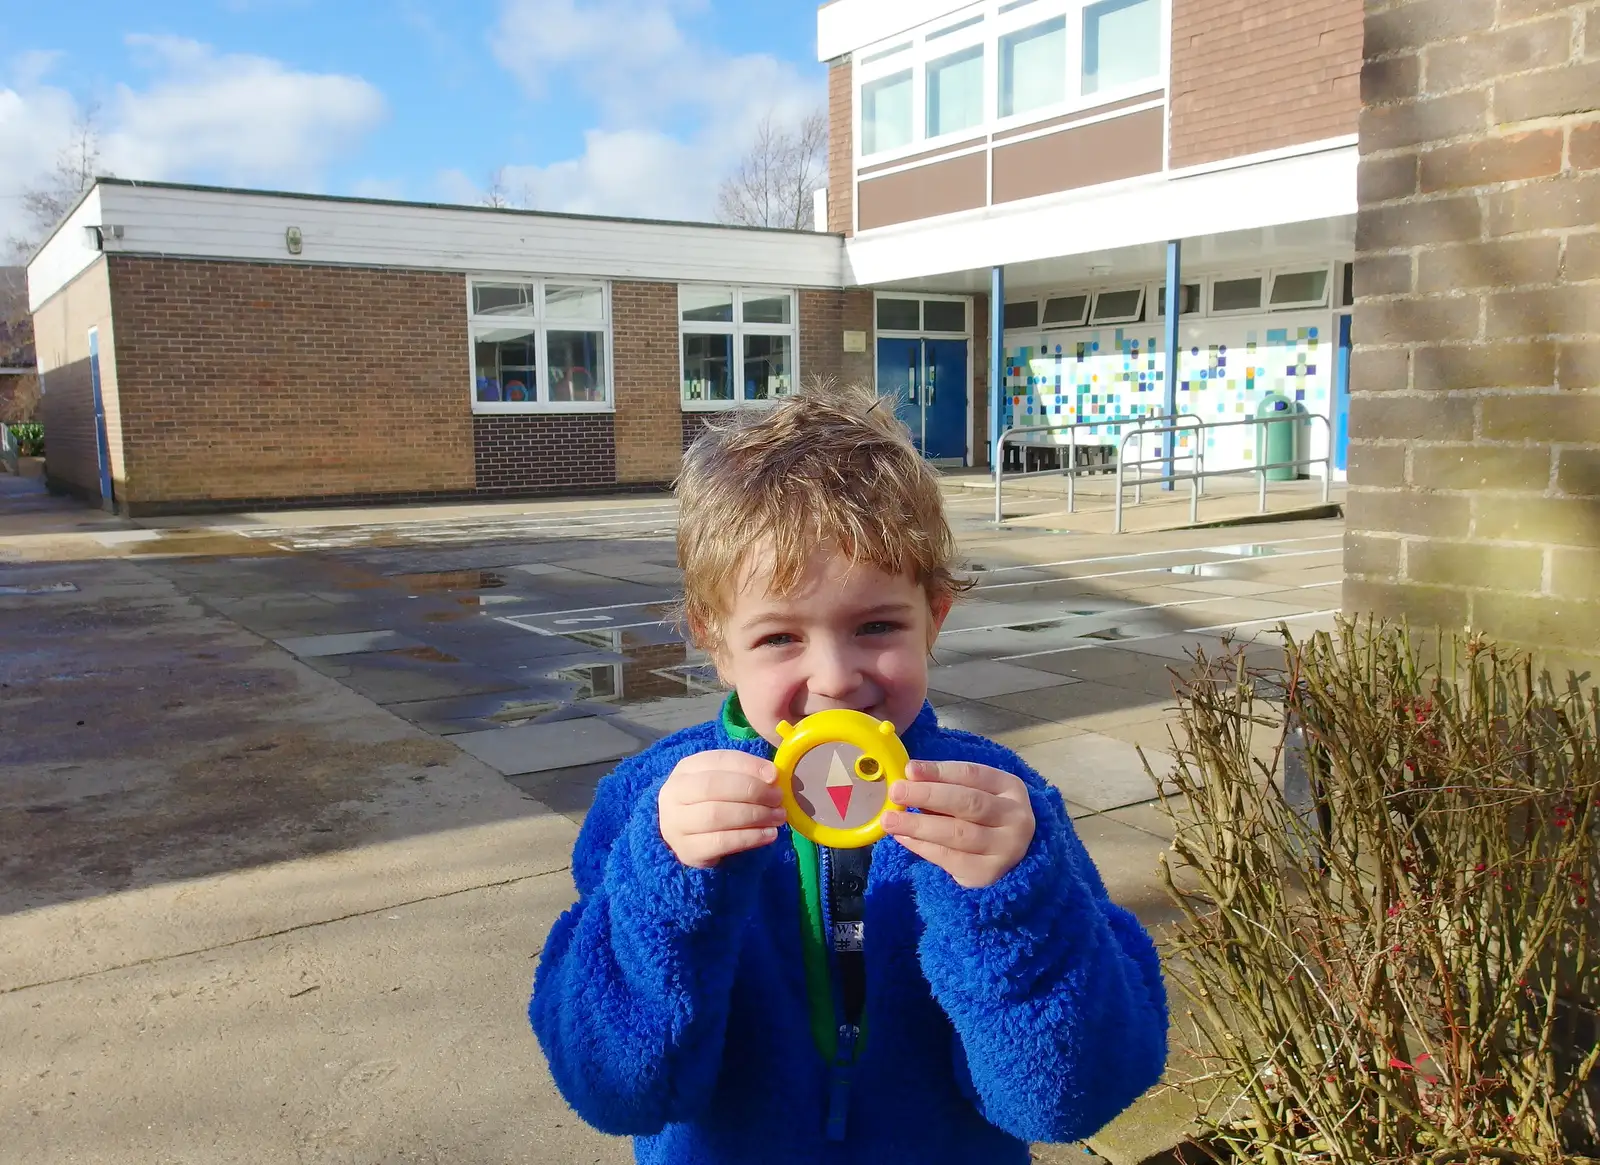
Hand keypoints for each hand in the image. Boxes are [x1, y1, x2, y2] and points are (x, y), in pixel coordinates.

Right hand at [658, 750, 785, 868]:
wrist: (687, 838)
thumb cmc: (711, 803)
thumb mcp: (724, 781)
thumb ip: (746, 773)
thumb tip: (772, 775)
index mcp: (685, 769)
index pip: (717, 760)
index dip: (749, 766)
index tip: (774, 775)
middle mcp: (673, 794)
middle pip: (713, 787)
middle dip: (752, 791)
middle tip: (777, 798)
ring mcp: (676, 824)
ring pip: (716, 815)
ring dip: (754, 814)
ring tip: (778, 817)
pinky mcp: (687, 851)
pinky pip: (721, 842)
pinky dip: (750, 837)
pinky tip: (769, 835)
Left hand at [883, 761, 1035, 888]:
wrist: (1010, 862)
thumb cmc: (984, 819)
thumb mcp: (975, 794)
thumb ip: (947, 784)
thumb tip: (911, 774)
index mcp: (1011, 788)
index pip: (972, 775)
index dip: (939, 771)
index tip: (909, 769)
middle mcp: (1015, 817)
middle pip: (967, 803)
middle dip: (927, 795)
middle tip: (896, 792)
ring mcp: (1005, 848)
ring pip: (957, 833)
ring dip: (919, 825)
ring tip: (890, 820)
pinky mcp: (988, 873)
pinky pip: (949, 858)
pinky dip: (922, 846)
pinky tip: (903, 837)